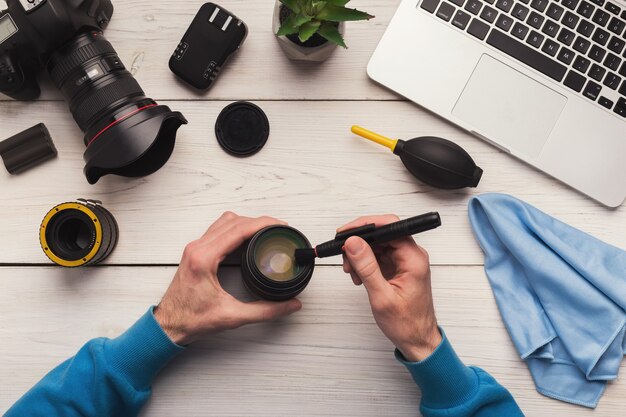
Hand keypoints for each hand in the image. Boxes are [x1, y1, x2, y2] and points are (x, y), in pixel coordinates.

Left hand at [154, 212, 301, 344]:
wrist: (168, 326)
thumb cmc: (191, 320)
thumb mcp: (233, 317)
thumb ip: (265, 311)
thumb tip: (291, 305)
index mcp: (204, 259)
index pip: (238, 230)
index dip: (262, 224)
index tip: (280, 225)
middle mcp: (197, 248)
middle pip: (233, 221)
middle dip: (258, 221)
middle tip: (278, 228)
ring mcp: (194, 248)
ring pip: (224, 222)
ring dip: (246, 222)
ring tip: (265, 230)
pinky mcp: (195, 252)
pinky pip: (217, 229)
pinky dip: (235, 228)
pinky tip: (247, 237)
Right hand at [340, 215, 441, 361]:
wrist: (417, 340)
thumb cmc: (407, 324)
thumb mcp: (381, 296)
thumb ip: (367, 267)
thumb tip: (354, 243)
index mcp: (414, 259)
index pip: (389, 226)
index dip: (365, 225)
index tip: (346, 232)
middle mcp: (412, 256)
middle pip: (381, 234)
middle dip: (359, 243)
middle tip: (344, 255)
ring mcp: (405, 261)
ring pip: (377, 245)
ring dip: (360, 255)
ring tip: (352, 272)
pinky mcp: (399, 268)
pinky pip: (378, 256)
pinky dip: (365, 263)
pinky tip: (360, 276)